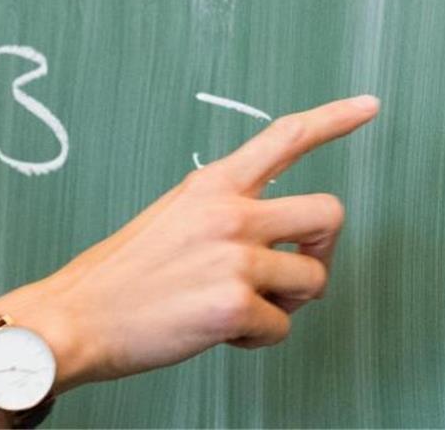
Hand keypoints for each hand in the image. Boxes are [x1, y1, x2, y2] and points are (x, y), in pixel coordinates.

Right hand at [0, 95, 379, 391]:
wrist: (74, 319)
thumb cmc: (121, 276)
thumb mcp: (174, 217)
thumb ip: (226, 212)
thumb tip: (278, 234)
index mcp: (212, 185)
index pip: (286, 137)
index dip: (334, 118)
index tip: (369, 105)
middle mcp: (230, 212)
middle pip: (329, 213)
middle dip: (322, 248)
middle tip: (293, 271)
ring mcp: (235, 257)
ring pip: (313, 278)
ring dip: (287, 302)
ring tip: (242, 308)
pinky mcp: (234, 304)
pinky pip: (282, 327)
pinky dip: (257, 339)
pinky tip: (221, 333)